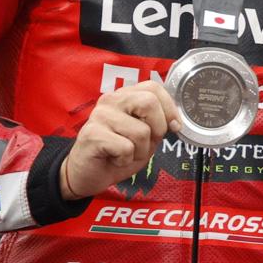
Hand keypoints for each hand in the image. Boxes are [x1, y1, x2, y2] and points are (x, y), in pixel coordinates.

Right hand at [60, 82, 177, 199]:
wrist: (86, 175)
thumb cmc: (117, 153)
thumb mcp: (145, 136)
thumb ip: (158, 123)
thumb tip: (176, 121)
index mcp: (125, 96)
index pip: (153, 87)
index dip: (169, 107)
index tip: (174, 126)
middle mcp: (110, 100)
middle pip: (149, 102)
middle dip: (158, 129)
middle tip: (146, 143)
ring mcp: (99, 116)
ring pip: (141, 131)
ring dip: (141, 151)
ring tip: (127, 154)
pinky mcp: (92, 134)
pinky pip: (126, 148)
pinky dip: (126, 159)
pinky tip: (115, 159)